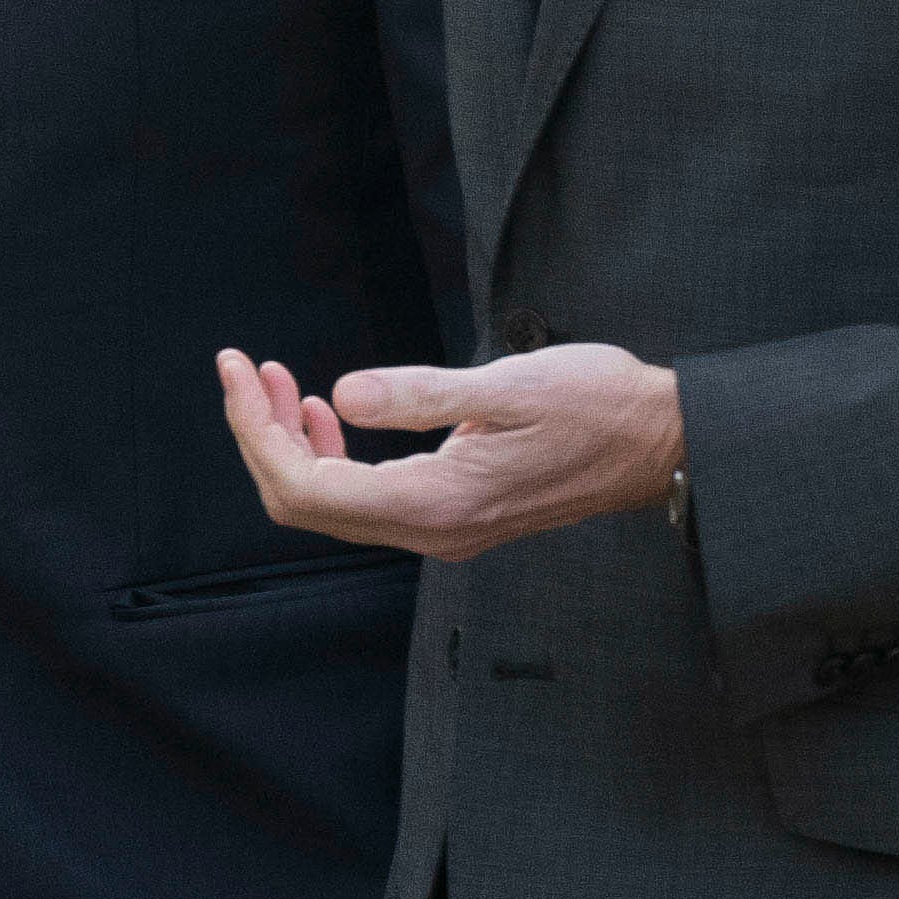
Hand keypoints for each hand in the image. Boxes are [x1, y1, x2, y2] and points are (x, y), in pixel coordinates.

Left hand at [220, 342, 684, 562]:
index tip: (237, 367)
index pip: (305, 487)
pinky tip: (328, 410)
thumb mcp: (508, 385)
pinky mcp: (454, 514)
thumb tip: (343, 393)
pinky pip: (365, 496)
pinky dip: (332, 453)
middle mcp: (431, 531)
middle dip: (259, 435)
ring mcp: (442, 529)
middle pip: (305, 502)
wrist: (661, 443)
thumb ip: (422, 393)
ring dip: (290, 443)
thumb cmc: (597, 404)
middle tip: (245, 367)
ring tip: (275, 380)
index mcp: (436, 503)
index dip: (254, 431)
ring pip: (331, 502)